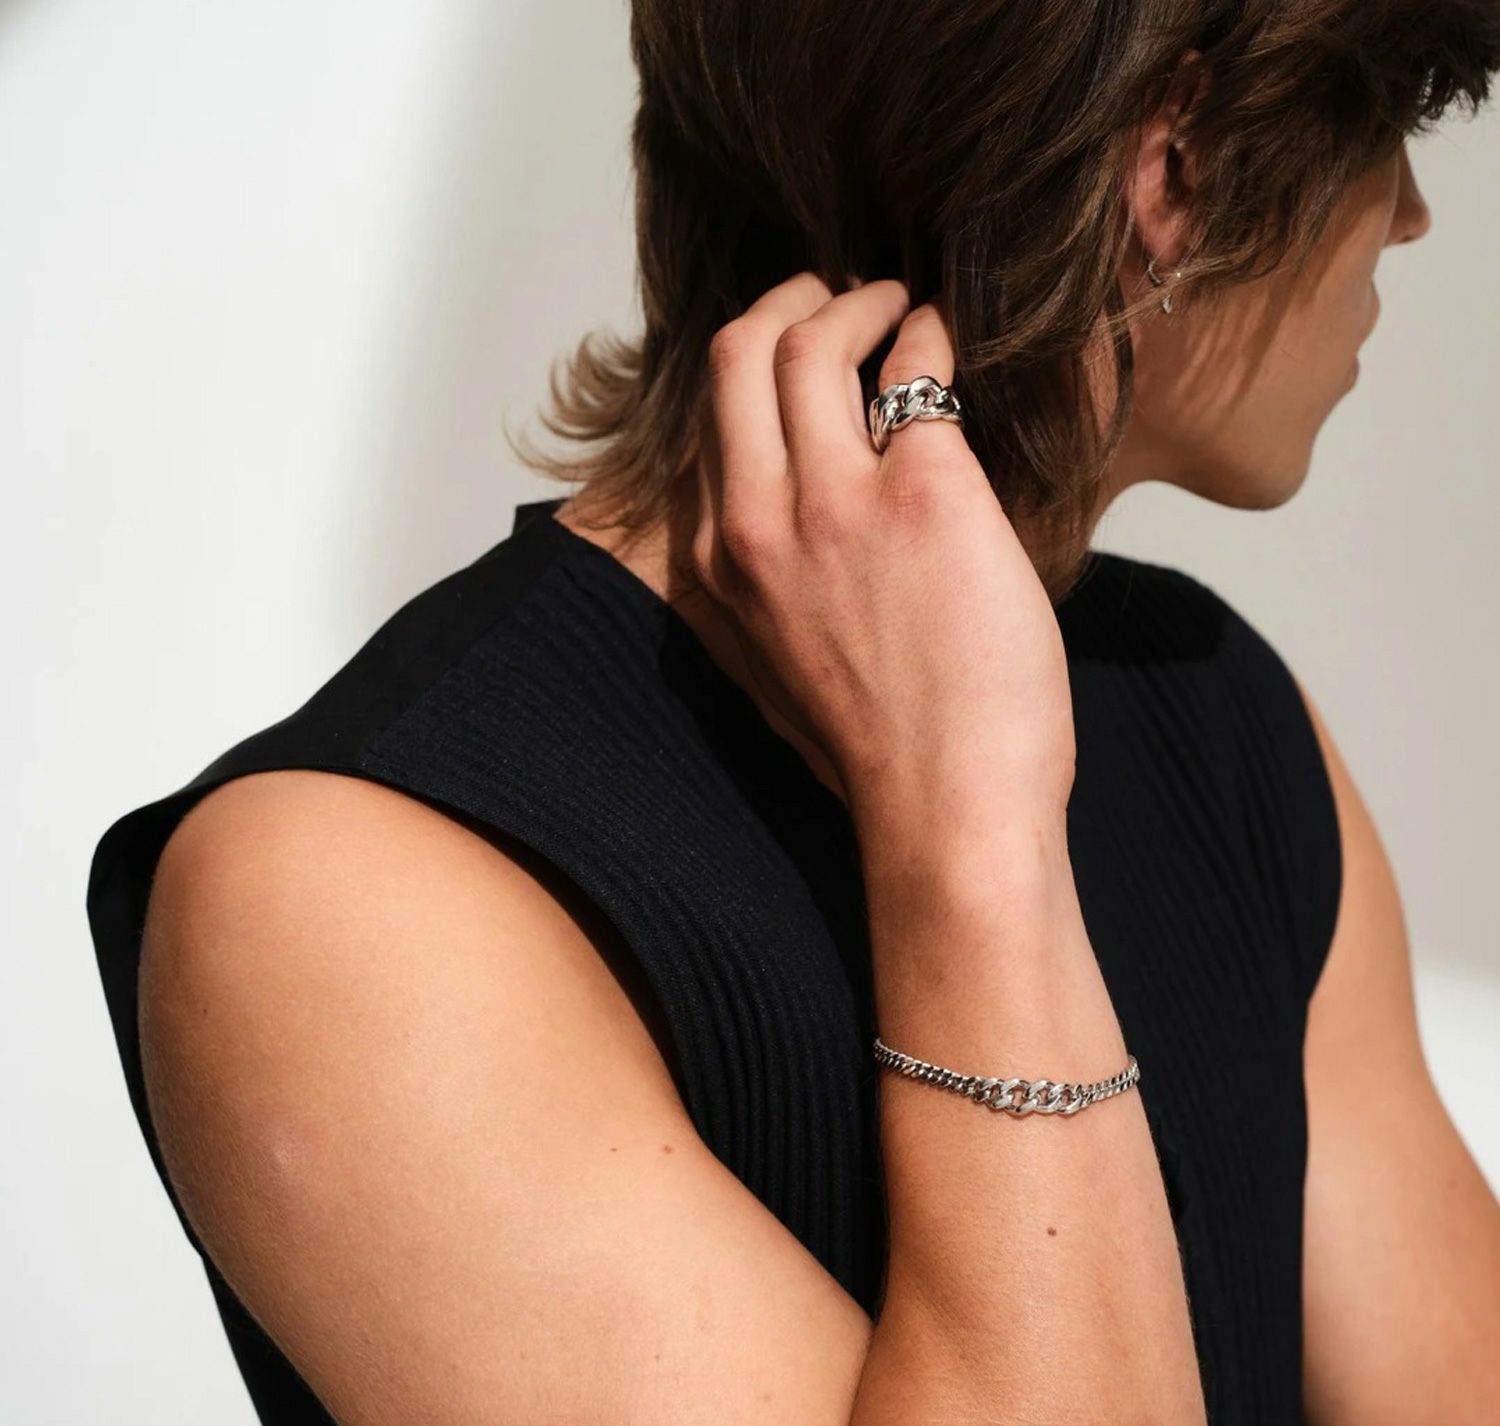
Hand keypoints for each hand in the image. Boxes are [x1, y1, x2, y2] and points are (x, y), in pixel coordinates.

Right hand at [689, 272, 1075, 843]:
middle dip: (789, 299)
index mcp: (722, 565)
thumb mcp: (777, 667)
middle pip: (737, 352)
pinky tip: (950, 347)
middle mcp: (759, 522)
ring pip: (813, 339)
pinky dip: (932, 339)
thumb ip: (763, 587)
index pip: (708, 423)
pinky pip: (918, 372)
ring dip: (860, 300)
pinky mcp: (923, 493)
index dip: (752, 365)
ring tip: (901, 303)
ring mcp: (835, 504)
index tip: (793, 352)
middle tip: (839, 293)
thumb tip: (785, 530)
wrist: (947, 811)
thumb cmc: (879, 754)